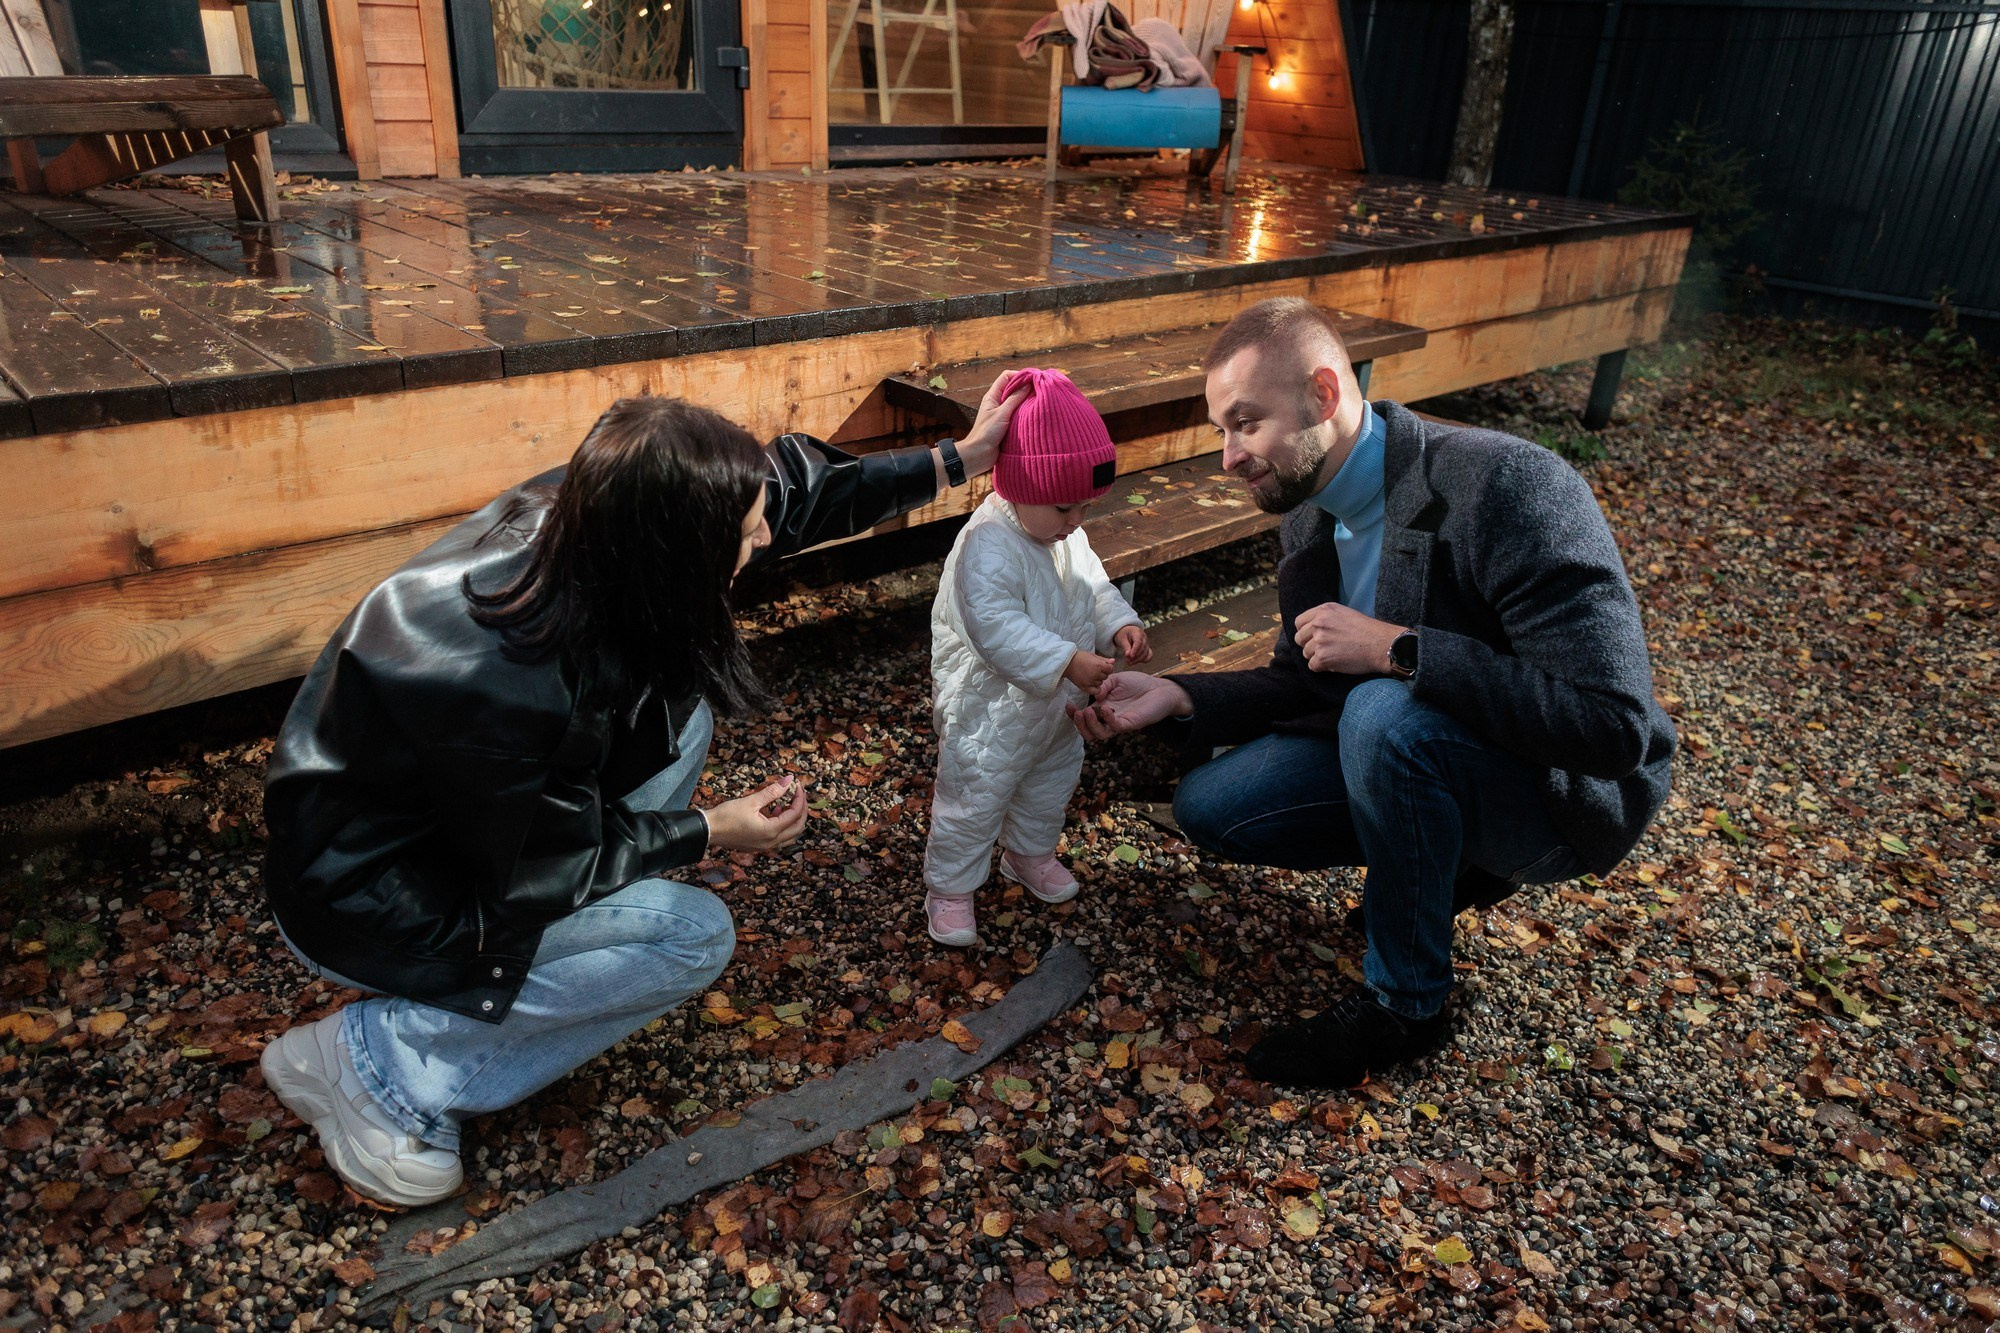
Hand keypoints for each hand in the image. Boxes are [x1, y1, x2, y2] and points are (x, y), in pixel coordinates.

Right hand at [701, 775, 810, 852]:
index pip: (795, 814)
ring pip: (790, 835)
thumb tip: (788, 780)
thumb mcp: (751, 801)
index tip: (797, 786)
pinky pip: (779, 838)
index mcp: (771, 831)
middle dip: (801, 810)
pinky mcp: (759, 845)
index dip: (800, 798)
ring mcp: (765, 846)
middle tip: (798, 795)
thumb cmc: (726, 816)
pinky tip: (773, 811)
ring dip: (793, 819)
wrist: (708, 831)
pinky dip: (782, 825)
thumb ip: (772, 791)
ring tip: (787, 803)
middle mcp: (771, 842)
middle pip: (798, 827)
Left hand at [955, 372, 1031, 479]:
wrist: (979, 455)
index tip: (1033, 378)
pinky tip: (1034, 414)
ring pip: (1017, 401)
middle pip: (1013, 388)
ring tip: (1039, 401)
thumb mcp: (1002, 413)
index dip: (1019, 375)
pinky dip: (1026, 412)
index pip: (1006, 377)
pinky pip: (1018, 414)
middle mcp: (997, 403)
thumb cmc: (986, 433)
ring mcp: (1002, 414)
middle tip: (1040, 388)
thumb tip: (1028, 385)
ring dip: (1026, 400)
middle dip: (1025, 387)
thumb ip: (1015, 399)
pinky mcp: (1006, 425)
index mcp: (992, 396)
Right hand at [1063, 650, 1116, 692]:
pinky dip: (1096, 688)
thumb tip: (1114, 661)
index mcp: (1099, 665)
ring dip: (1097, 680)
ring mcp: (1090, 682)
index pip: (1110, 669)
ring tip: (1090, 675)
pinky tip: (1092, 683)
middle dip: (1102, 673)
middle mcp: (1096, 674)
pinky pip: (1096, 691)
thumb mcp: (1093, 655)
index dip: (1107, 667)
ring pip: (1100, 683)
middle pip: (1105, 676)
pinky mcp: (1085, 687)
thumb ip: (1104, 659)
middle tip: (1094, 669)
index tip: (1102, 666)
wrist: (1067, 663)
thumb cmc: (1080, 657)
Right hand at [1066, 672, 1191, 740]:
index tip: (1068, 706)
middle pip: (1089, 732)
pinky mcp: (1130, 723)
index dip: (1074, 715)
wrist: (1159, 688)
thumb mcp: (1116, 680)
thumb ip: (1103, 685)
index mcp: (1103, 708)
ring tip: (1088, 712)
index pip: (1084, 717)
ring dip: (1091, 724)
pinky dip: (1108, 718)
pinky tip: (1106, 708)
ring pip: (1100, 734)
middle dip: (1079, 724)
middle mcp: (1109, 718)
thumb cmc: (1138, 684)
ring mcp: (1119, 722)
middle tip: (1077, 713)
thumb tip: (1094, 694)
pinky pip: (1116, 727)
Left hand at [1113, 624, 1152, 665]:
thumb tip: (1128, 655)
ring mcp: (1146, 643)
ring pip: (1146, 653)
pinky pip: (1149, 655)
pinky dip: (1143, 660)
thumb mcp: (1121, 639)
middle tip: (1127, 660)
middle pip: (1143, 648)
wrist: (1126, 633)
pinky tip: (1136, 661)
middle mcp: (1144, 637)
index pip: (1139, 642)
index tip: (1130, 656)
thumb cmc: (1123, 635)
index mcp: (1137, 632)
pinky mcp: (1147, 649)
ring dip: (1138, 659)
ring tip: (1129, 662)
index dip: (1135, 650)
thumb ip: (1125, 646)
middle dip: (1135, 656)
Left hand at [1293, 601, 1404, 674]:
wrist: (1381, 644)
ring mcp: (1319, 641)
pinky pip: (1312, 666)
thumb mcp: (1344, 613)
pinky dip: (1322, 667)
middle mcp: (1318, 623)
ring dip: (1317, 657)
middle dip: (1309, 645)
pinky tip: (1335, 663)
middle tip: (1325, 649)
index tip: (1313, 637)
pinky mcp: (1322, 657)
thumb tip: (1310, 629)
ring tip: (1334, 655)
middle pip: (1299, 639)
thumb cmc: (1367, 630)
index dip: (1305, 632)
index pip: (1299, 622)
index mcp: (1323, 610)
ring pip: (1305, 653)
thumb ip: (1325, 618)